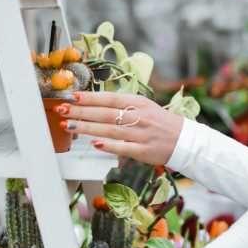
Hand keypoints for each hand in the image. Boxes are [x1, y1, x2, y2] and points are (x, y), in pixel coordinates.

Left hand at [58, 91, 183, 165]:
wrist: (185, 140)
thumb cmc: (162, 123)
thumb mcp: (146, 108)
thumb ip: (123, 106)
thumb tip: (95, 105)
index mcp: (140, 103)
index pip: (111, 98)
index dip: (90, 97)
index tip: (73, 96)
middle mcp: (140, 117)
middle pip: (106, 114)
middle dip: (81, 112)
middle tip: (62, 110)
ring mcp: (142, 134)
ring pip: (110, 130)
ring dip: (87, 128)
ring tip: (68, 126)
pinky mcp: (144, 151)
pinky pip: (123, 148)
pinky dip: (108, 146)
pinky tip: (94, 144)